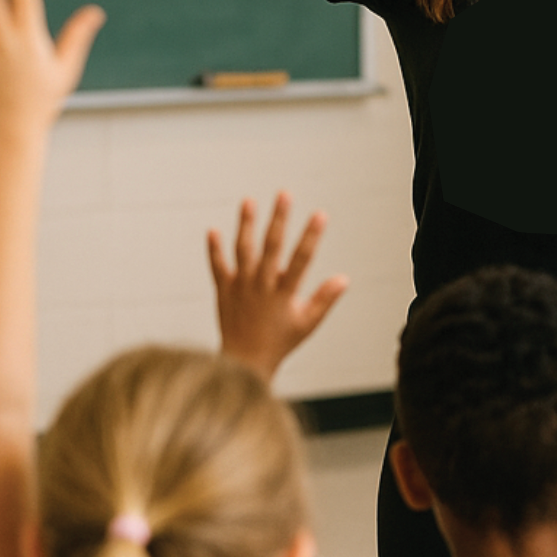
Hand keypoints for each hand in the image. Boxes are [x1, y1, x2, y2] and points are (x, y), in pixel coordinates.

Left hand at [209, 193, 347, 381]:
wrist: (244, 362)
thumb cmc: (280, 342)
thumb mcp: (307, 324)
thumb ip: (325, 299)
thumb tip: (344, 279)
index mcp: (284, 293)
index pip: (301, 259)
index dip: (311, 236)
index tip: (320, 214)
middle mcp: (261, 286)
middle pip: (271, 247)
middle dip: (279, 219)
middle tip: (284, 194)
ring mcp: (240, 287)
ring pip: (243, 250)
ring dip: (246, 225)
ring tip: (248, 201)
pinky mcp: (224, 290)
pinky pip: (217, 266)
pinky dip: (214, 249)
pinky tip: (213, 230)